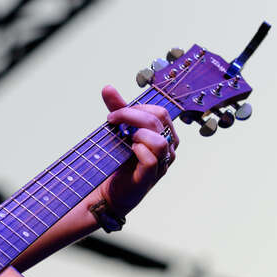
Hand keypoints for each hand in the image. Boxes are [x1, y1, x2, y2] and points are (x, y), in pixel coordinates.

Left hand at [97, 85, 178, 217]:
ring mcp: (161, 164)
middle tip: (112, 120)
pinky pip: (151, 158)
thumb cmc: (118, 159)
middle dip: (131, 115)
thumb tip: (108, 87)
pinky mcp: (149, 178)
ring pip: (160, 140)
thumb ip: (117, 109)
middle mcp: (168, 148)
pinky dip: (138, 150)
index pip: (159, 112)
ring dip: (137, 133)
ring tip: (124, 137)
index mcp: (165, 134)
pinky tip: (127, 150)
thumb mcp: (118, 130)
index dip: (136, 108)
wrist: (108, 189)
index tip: (115, 113)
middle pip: (159, 120)